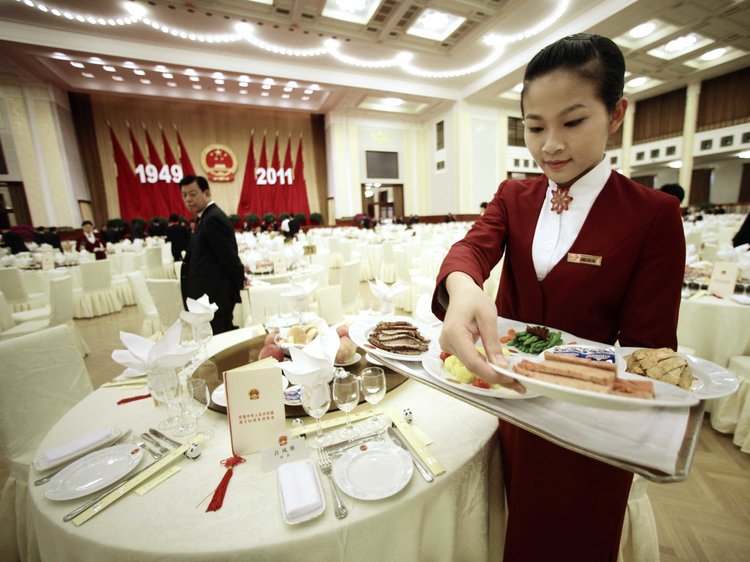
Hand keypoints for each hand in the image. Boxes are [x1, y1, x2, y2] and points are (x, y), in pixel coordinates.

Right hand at [439, 272, 524, 392]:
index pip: (473, 362)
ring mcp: (448, 347)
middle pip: (472, 367)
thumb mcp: (488, 317)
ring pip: (472, 366)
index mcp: (454, 334)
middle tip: (518, 385)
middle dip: (495, 377)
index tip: (510, 380)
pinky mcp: (453, 349)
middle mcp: (447, 343)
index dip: (492, 374)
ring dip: (492, 373)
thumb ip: (493, 343)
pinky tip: (500, 371)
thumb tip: (501, 367)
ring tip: (513, 379)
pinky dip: (486, 366)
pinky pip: (471, 361)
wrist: (460, 292)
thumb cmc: (473, 299)